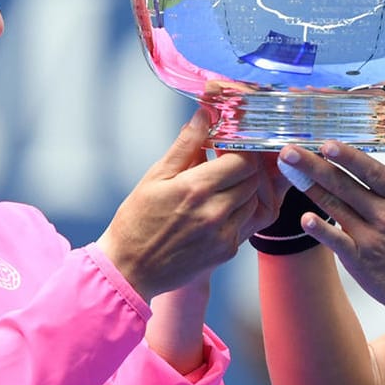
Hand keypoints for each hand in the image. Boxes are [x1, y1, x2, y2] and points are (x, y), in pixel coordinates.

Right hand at [97, 110, 281, 298]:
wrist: (130, 269)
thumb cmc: (137, 220)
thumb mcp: (155, 177)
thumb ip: (185, 146)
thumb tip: (204, 115)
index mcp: (195, 189)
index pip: (243, 159)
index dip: (240, 148)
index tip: (228, 144)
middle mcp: (215, 213)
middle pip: (253, 179)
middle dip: (243, 166)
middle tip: (226, 161)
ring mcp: (224, 235)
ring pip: (254, 201)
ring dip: (244, 189)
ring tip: (221, 185)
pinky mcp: (227, 251)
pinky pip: (247, 223)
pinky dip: (239, 211)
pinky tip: (219, 207)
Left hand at [275, 141, 384, 313]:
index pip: (372, 170)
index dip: (348, 157)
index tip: (327, 144)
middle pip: (345, 184)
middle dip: (315, 165)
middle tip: (290, 151)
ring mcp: (371, 236)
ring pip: (336, 206)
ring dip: (310, 187)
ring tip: (289, 171)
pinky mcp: (359, 259)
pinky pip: (336, 240)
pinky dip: (320, 229)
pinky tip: (304, 218)